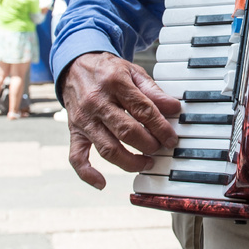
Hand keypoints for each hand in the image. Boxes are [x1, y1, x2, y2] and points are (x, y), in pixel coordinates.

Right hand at [61, 52, 181, 188]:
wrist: (75, 66)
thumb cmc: (107, 71)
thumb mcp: (133, 72)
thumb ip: (153, 91)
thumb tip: (174, 108)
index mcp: (115, 84)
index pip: (143, 110)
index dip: (161, 128)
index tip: (172, 139)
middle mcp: (97, 102)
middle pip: (127, 132)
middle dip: (149, 145)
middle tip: (160, 148)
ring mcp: (84, 119)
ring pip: (107, 148)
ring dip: (130, 162)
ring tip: (145, 162)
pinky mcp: (74, 131)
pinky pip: (77, 156)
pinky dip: (87, 173)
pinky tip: (102, 183)